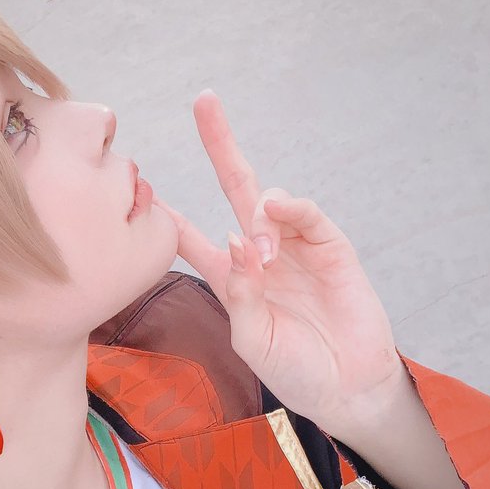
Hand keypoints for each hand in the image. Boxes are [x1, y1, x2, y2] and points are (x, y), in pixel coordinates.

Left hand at [155, 91, 404, 430]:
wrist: (346, 388)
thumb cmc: (294, 370)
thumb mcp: (250, 339)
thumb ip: (238, 292)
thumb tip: (233, 239)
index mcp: (231, 278)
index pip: (192, 237)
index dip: (169, 215)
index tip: (143, 186)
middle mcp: (261, 253)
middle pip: (236, 186)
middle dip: (220, 143)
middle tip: (205, 100)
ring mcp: (296, 246)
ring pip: (267, 200)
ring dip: (259, 215)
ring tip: (264, 255)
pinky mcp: (330, 247)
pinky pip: (305, 214)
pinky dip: (289, 208)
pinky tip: (276, 215)